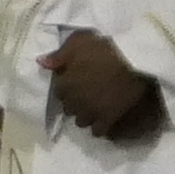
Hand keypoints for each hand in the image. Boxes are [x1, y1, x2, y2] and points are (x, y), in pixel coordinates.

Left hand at [45, 29, 165, 146]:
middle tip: (88, 94)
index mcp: (64, 84)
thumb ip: (59, 54)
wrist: (133, 61)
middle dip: (76, 102)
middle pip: (69, 108)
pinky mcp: (107, 119)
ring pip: (81, 121)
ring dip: (86, 115)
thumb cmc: (105, 48)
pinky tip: (105, 118)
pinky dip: (100, 126)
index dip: (68, 87)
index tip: (77, 82)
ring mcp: (90, 112)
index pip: (59, 92)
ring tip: (96, 106)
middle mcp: (73, 101)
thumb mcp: (78, 42)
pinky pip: (97, 131)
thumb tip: (41, 63)